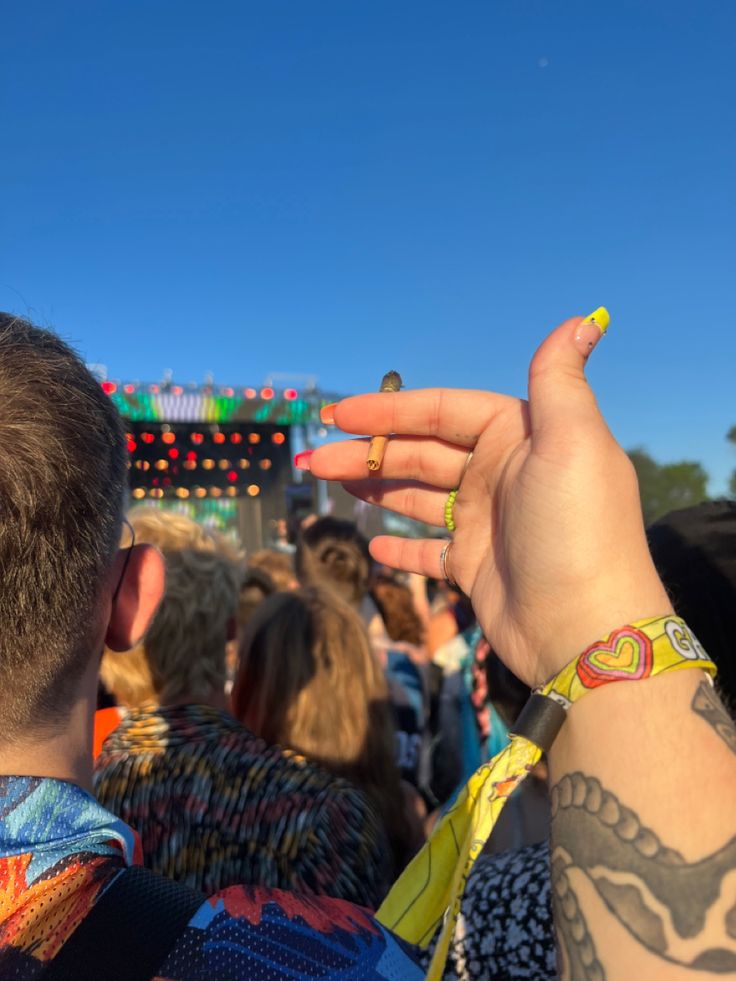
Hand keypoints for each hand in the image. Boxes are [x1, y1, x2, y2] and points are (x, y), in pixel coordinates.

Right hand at [308, 313, 672, 686]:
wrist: (586, 632)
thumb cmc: (575, 530)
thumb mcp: (572, 444)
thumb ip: (559, 380)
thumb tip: (583, 320)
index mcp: (522, 436)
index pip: (444, 411)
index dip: (391, 410)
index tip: (339, 414)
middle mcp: (502, 474)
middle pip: (423, 452)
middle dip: (368, 452)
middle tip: (314, 459)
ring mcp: (487, 522)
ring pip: (419, 495)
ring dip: (375, 488)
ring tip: (328, 483)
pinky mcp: (477, 567)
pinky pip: (429, 549)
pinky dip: (401, 544)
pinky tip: (373, 543)